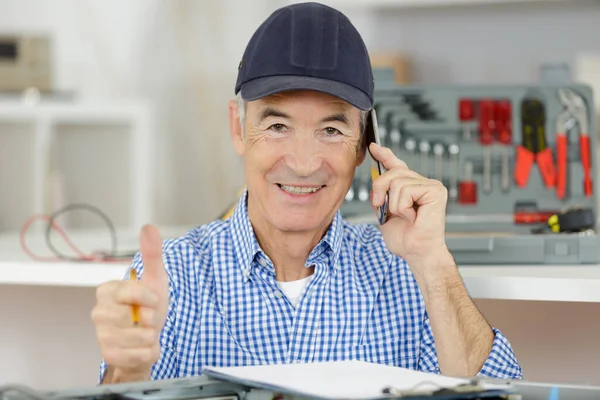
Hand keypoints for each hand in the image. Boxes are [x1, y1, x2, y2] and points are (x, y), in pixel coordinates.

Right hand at [91, 225, 168, 381]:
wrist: (149, 337)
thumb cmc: (150, 306)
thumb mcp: (155, 278)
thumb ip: (151, 254)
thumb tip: (148, 227)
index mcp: (107, 290)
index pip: (131, 292)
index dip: (149, 298)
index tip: (153, 299)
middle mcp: (99, 312)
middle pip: (131, 317)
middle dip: (151, 318)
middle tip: (149, 316)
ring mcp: (101, 334)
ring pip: (138, 337)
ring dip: (151, 335)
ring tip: (147, 331)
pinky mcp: (108, 355)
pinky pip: (138, 355)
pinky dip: (149, 352)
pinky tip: (145, 345)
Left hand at [369, 143, 448, 269]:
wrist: (417, 253)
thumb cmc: (405, 239)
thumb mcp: (385, 212)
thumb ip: (381, 194)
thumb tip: (375, 176)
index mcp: (411, 188)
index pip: (397, 166)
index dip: (385, 155)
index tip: (374, 147)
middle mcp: (423, 183)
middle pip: (392, 172)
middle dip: (380, 189)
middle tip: (382, 207)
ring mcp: (432, 186)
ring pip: (397, 182)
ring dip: (394, 204)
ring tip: (405, 217)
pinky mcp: (436, 191)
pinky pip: (406, 190)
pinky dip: (403, 207)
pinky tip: (413, 217)